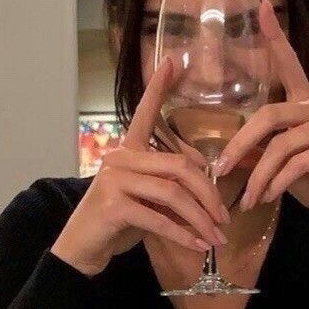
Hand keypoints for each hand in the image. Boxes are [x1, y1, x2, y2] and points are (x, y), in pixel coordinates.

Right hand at [51, 59, 229, 276]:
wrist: (83, 248)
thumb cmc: (118, 222)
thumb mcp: (148, 200)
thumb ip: (171, 187)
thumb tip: (207, 185)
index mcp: (128, 151)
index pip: (145, 114)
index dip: (159, 88)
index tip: (173, 61)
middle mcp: (120, 158)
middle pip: (179, 166)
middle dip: (208, 193)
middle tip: (224, 216)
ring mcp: (114, 180)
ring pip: (173, 193)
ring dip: (200, 218)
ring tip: (217, 235)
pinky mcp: (113, 205)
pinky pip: (159, 218)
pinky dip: (183, 234)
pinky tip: (199, 245)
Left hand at [215, 0, 308, 231]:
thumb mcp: (280, 163)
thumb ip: (260, 149)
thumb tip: (227, 154)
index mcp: (307, 102)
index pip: (290, 64)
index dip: (276, 36)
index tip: (263, 5)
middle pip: (270, 115)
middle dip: (240, 145)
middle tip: (221, 170)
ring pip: (280, 145)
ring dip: (257, 176)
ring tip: (247, 198)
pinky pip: (296, 164)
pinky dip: (275, 184)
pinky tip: (266, 197)